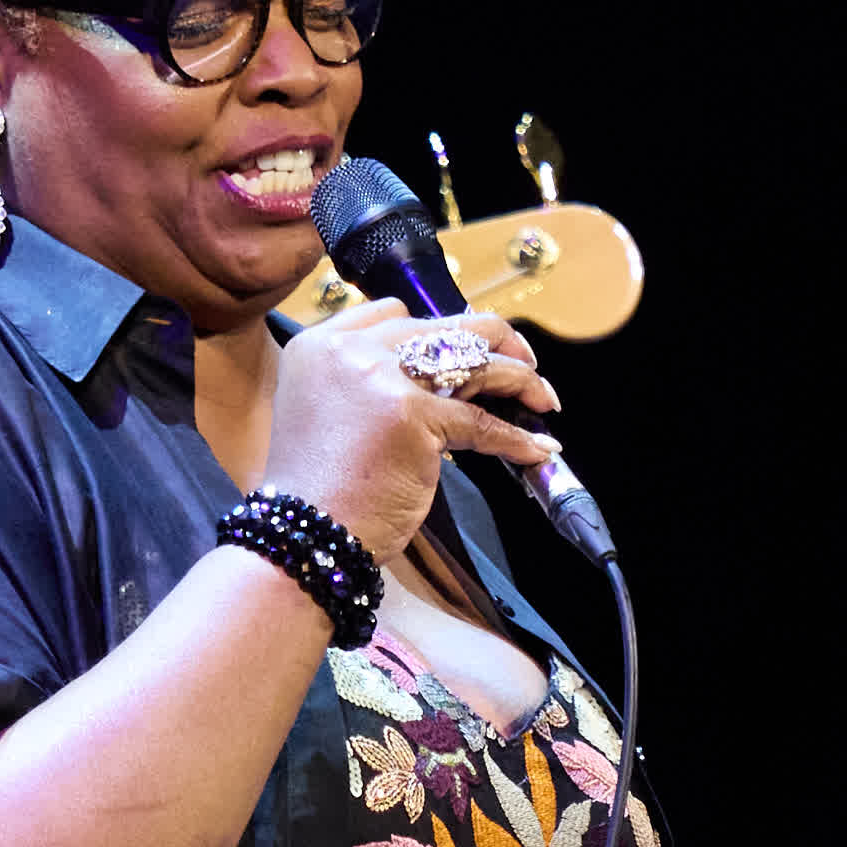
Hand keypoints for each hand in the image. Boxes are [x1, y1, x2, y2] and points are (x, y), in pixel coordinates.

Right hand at [260, 299, 558, 558]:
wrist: (303, 534)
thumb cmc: (315, 488)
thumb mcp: (324, 413)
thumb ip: (363, 383)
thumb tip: (433, 377)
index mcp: (320, 345)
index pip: (391, 312)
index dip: (435, 328)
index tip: (465, 347)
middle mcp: (349, 350)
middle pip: (440, 327)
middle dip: (493, 340)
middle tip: (523, 359)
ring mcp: (383, 379)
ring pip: (472, 362)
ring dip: (520, 378)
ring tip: (543, 399)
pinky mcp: (414, 416)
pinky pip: (481, 422)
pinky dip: (515, 438)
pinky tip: (537, 448)